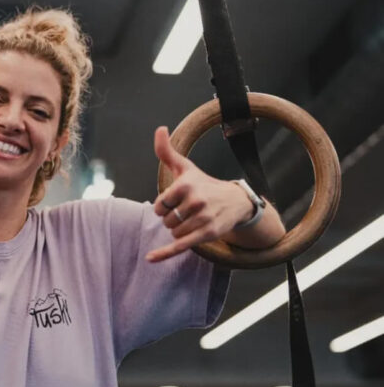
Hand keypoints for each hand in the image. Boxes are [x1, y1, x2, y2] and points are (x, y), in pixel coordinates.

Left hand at [146, 126, 253, 262]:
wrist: (236, 201)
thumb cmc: (204, 184)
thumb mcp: (186, 167)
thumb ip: (167, 151)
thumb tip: (160, 128)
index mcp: (186, 185)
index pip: (160, 204)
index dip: (164, 206)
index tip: (174, 203)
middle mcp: (195, 201)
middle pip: (166, 220)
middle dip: (173, 219)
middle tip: (187, 212)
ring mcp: (203, 218)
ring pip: (174, 233)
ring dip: (179, 230)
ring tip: (193, 221)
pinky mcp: (208, 234)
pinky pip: (180, 246)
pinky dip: (164, 253)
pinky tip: (150, 258)